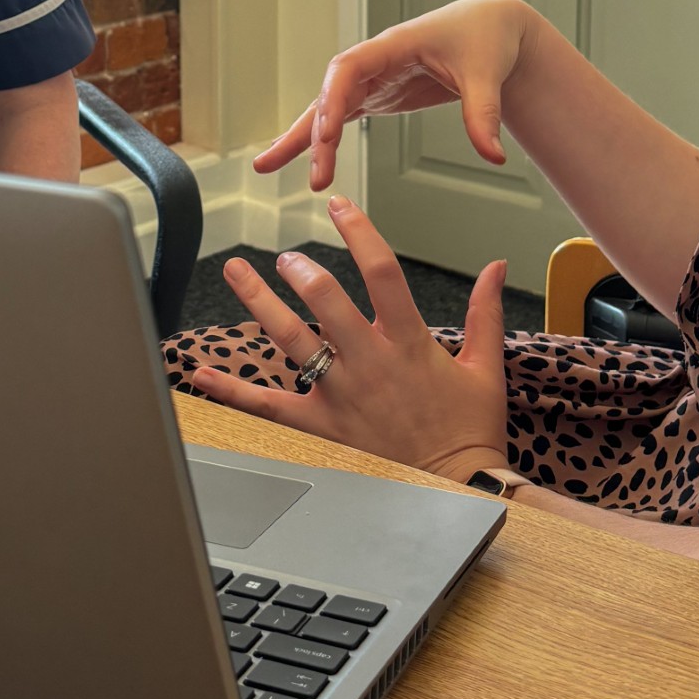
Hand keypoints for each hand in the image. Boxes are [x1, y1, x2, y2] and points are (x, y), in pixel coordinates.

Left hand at [190, 196, 508, 481]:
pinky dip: (231, 390)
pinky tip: (202, 373)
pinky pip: (268, 405)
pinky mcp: (322, 426)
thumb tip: (496, 266)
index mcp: (411, 342)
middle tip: (285, 256)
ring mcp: (342, 394)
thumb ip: (485, 311)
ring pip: (292, 339)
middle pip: (327, 301)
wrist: (458, 491)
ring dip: (259, 302)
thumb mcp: (486, 367)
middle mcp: (371, 362)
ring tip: (236, 272)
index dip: (359, 232)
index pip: (383, 272)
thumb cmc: (471, 431)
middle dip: (301, 270)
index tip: (340, 207)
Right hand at [253, 0, 534, 191]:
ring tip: (264, 166)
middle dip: (314, 132)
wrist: (490, 29)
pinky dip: (319, 140)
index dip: (333, 97)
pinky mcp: (376, 95)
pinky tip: (302, 160)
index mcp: (394, 44)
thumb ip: (484, 115)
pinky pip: (339, 118)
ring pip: (326, 108)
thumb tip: (492, 156)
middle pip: (331, 93)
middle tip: (313, 173)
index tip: (326, 132)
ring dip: (299, 138)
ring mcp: (371, 79)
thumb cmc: (485, 39)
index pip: (349, 68)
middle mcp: (374, 61)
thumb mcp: (487, 74)